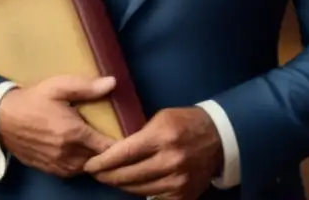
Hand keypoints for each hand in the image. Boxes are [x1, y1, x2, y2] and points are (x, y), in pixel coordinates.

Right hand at [0, 74, 118, 177]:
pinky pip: (72, 172)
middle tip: (116, 139)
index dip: (121, 144)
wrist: (2, 118)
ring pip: (86, 168)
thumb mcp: (58, 86)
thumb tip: (113, 83)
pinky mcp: (49, 169)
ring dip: (94, 159)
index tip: (128, 135)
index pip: (108, 147)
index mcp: (74, 134)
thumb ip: (86, 87)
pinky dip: (80, 164)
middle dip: (109, 152)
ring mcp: (58, 165)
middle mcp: (68, 154)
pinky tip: (82, 152)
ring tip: (99, 145)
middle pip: (99, 160)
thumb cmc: (33, 99)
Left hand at [83, 107, 222, 198]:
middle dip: (107, 176)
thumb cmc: (185, 122)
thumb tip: (115, 148)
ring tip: (110, 179)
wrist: (219, 137)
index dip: (103, 162)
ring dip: (121, 186)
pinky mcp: (183, 194)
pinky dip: (140, 193)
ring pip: (138, 190)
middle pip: (128, 175)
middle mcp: (169, 161)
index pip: (124, 154)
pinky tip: (131, 186)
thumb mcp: (160, 117)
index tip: (89, 164)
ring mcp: (177, 181)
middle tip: (95, 173)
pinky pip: (154, 199)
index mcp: (161, 138)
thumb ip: (139, 133)